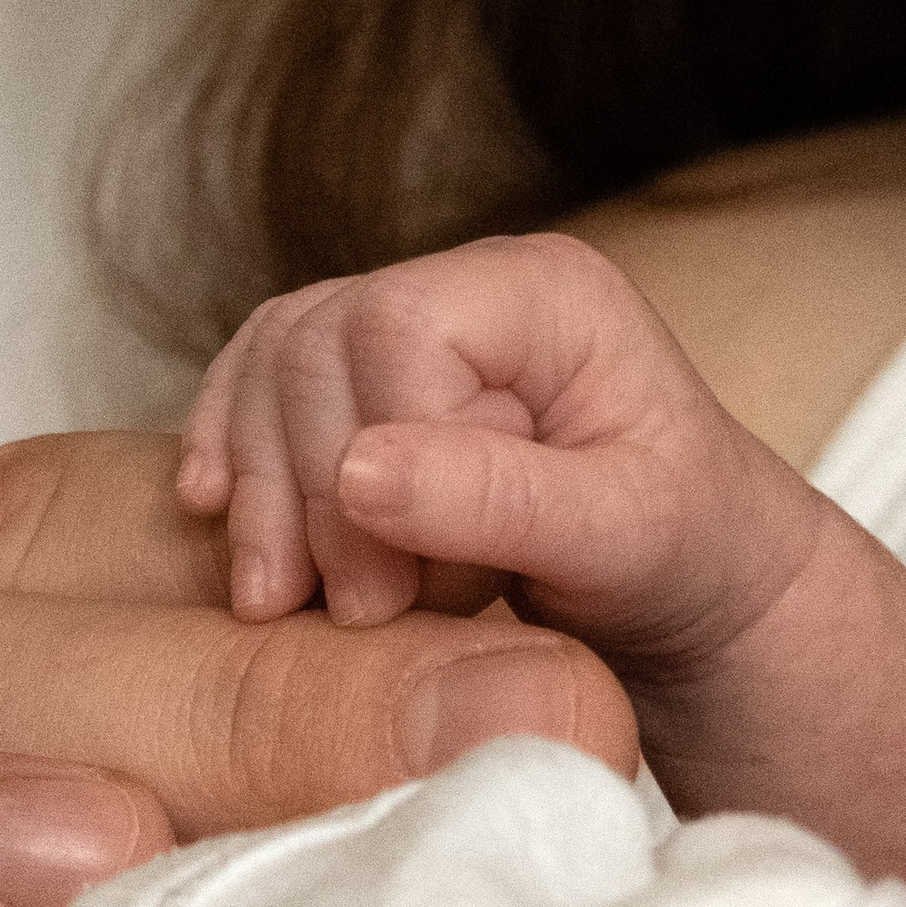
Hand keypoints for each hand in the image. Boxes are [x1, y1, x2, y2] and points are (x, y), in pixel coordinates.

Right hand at [180, 232, 809, 644]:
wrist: (691, 587)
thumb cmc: (683, 555)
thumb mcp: (625, 537)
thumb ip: (502, 500)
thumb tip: (359, 472)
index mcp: (544, 294)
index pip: (393, 329)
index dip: (370, 453)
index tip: (403, 589)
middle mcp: (464, 290)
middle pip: (313, 345)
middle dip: (307, 492)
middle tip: (356, 616)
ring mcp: (404, 331)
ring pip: (269, 368)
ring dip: (259, 493)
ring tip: (291, 603)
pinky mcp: (358, 389)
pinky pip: (253, 389)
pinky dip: (229, 456)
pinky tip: (214, 516)